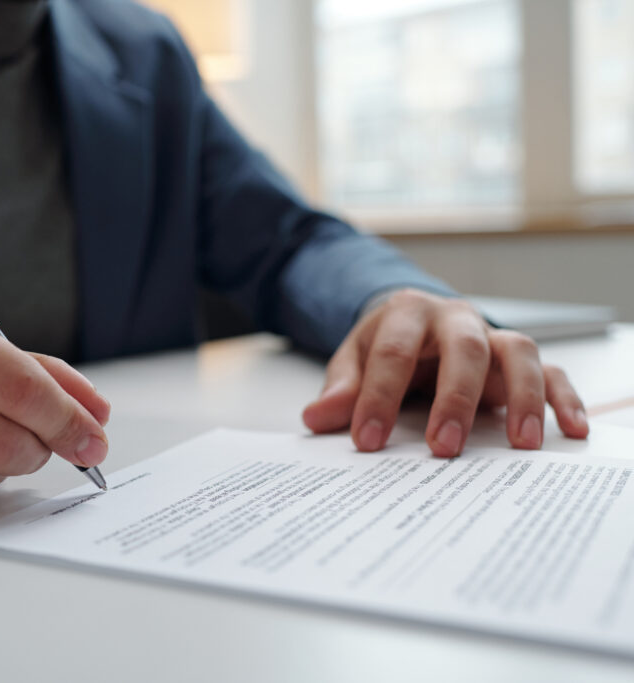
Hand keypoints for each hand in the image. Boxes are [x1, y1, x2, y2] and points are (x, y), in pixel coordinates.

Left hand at [302, 289, 588, 456]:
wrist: (413, 322)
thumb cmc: (384, 345)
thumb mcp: (353, 362)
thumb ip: (340, 390)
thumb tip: (316, 418)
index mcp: (406, 314)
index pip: (392, 353)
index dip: (379, 398)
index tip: (368, 441)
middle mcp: (455, 319)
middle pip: (464, 348)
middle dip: (455, 399)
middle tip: (442, 448)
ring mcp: (491, 336)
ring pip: (518, 352)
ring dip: (521, 397)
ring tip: (517, 445)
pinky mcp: (517, 359)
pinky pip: (550, 371)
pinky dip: (563, 398)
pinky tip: (567, 431)